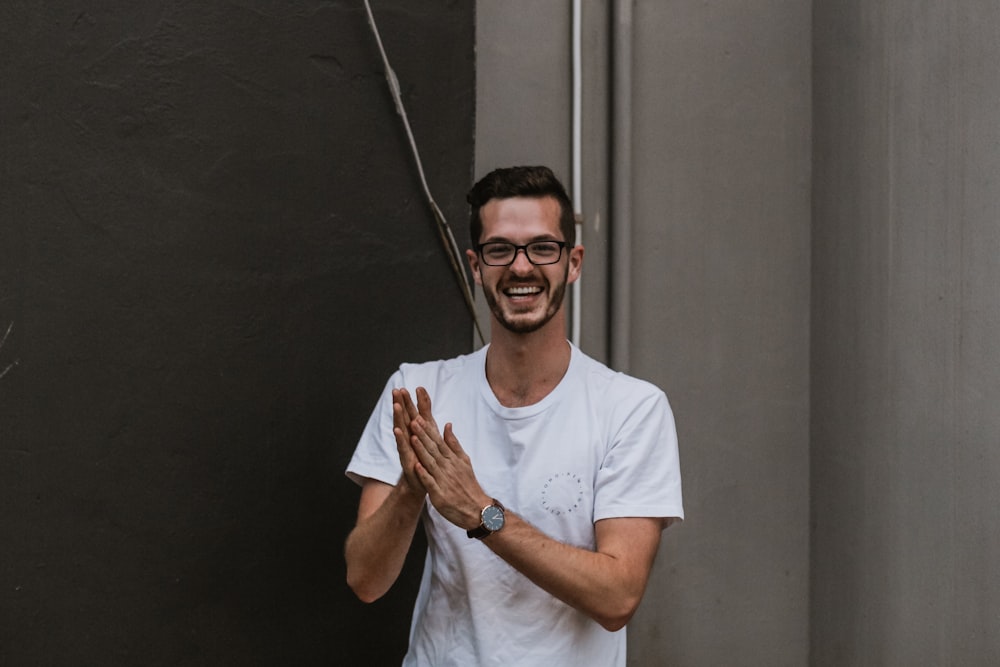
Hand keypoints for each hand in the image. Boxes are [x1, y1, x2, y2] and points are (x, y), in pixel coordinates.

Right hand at [392, 388, 426, 497]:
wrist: (422, 482)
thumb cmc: (425, 455)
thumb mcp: (430, 431)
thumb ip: (426, 414)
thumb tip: (425, 398)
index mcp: (416, 431)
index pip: (411, 412)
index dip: (408, 401)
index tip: (405, 388)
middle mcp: (409, 437)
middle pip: (404, 417)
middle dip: (400, 403)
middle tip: (396, 390)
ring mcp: (407, 447)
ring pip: (402, 429)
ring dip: (399, 417)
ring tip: (396, 406)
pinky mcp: (406, 459)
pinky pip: (403, 447)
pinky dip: (400, 438)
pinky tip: (396, 430)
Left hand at [406, 387, 489, 529]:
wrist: (477, 509)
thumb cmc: (468, 484)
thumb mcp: (464, 461)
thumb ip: (454, 443)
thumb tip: (447, 425)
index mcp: (452, 459)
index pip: (437, 441)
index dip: (427, 430)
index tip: (417, 417)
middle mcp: (448, 467)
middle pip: (433, 449)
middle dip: (422, 435)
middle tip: (412, 420)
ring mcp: (443, 481)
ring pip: (431, 463)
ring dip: (421, 450)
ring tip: (412, 438)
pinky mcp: (440, 495)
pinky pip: (431, 483)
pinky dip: (424, 474)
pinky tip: (417, 466)